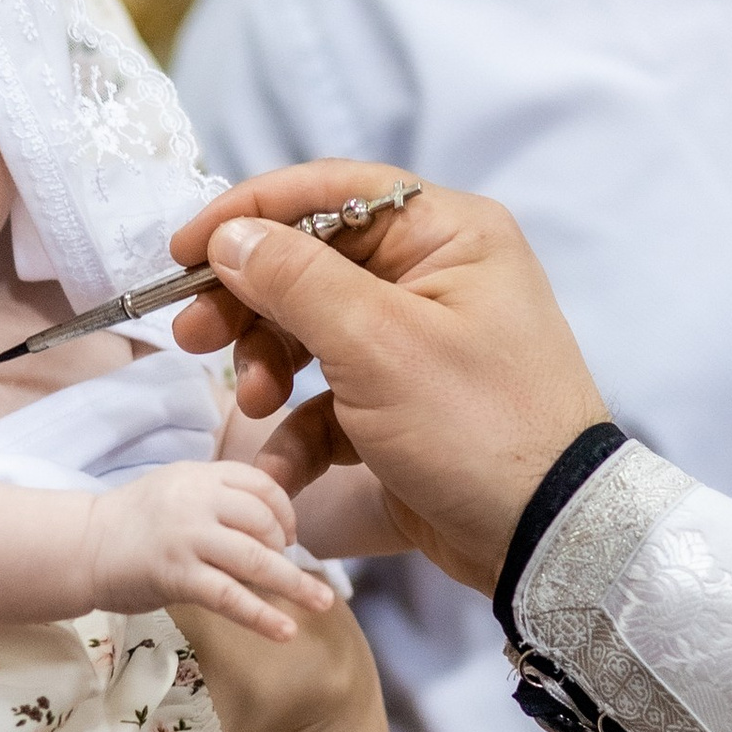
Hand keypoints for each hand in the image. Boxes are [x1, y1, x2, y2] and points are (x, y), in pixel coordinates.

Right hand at [87, 458, 335, 646]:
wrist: (80, 546)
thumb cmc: (131, 524)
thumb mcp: (177, 492)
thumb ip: (219, 498)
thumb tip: (271, 522)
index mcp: (200, 476)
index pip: (262, 485)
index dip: (284, 512)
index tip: (288, 537)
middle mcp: (196, 500)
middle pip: (264, 521)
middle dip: (285, 550)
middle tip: (288, 572)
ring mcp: (187, 537)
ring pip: (256, 560)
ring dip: (295, 585)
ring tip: (323, 602)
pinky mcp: (176, 575)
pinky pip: (231, 597)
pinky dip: (263, 616)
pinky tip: (286, 631)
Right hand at [168, 169, 608, 598]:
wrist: (546, 538)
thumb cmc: (480, 427)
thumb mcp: (378, 346)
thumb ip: (296, 282)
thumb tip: (231, 237)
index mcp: (448, 235)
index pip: (332, 193)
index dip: (251, 214)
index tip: (185, 249)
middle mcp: (436, 277)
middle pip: (312, 263)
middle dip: (248, 301)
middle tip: (192, 336)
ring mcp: (420, 344)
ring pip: (313, 332)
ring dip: (267, 366)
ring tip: (249, 403)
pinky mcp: (405, 406)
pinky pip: (332, 401)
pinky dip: (297, 429)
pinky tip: (278, 466)